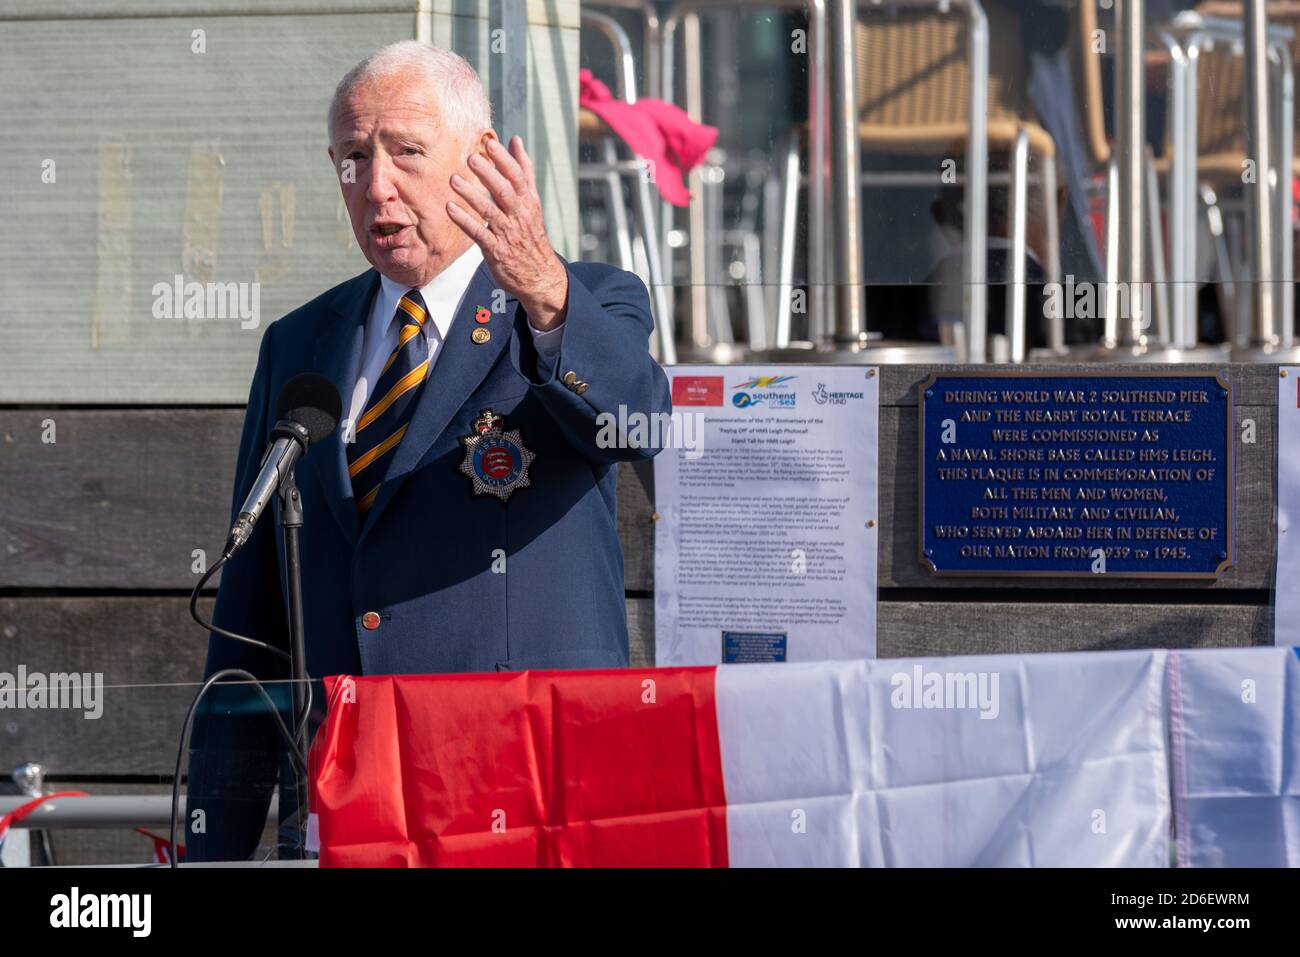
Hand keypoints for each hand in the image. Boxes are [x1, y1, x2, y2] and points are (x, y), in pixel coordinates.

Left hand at [447, 135, 568, 329]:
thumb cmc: (530, 232)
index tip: (490, 144)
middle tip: (471, 157)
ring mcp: (507, 233)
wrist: (539, 274)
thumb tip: (515, 139)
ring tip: (453, 180)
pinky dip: (464, 221)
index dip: (504, 160)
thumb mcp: (532, 200)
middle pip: (504, 191)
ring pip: (489, 211)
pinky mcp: (495, 250)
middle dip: (488, 174)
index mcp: (528, 201)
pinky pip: (478, 233)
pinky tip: (450, 208)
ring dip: (470, 195)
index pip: (517, 177)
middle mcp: (519, 215)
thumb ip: (523, 170)